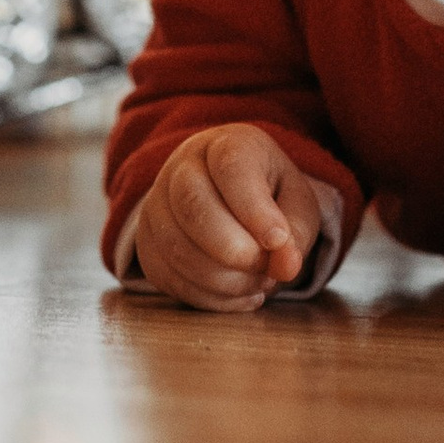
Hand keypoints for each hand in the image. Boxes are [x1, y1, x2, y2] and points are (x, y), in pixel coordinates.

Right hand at [132, 123, 330, 311]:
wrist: (229, 197)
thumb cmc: (268, 196)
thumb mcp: (297, 204)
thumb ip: (297, 232)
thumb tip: (285, 265)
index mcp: (226, 145)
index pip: (231, 168)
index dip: (254, 209)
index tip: (278, 241)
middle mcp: (182, 167)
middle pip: (192, 206)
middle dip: (234, 250)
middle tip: (266, 271)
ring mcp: (157, 204)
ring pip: (176, 248)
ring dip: (224, 280)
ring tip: (258, 282)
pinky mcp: (146, 243)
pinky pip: (166, 277)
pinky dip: (207, 297)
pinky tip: (238, 292)